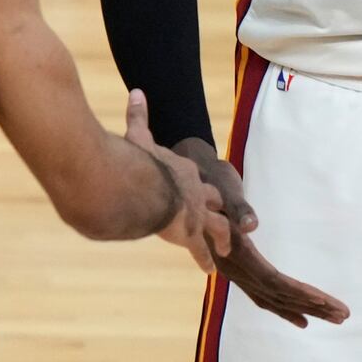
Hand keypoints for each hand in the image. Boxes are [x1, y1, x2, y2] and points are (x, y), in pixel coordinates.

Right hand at [126, 92, 231, 270]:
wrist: (144, 187)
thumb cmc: (138, 162)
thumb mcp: (139, 137)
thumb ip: (139, 116)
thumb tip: (136, 92)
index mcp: (184, 169)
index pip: (194, 177)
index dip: (197, 185)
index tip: (200, 191)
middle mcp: (197, 190)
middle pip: (214, 199)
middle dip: (218, 208)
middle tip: (225, 218)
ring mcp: (196, 212)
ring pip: (217, 226)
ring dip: (221, 237)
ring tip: (225, 248)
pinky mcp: (190, 233)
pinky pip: (201, 249)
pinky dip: (206, 258)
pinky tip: (210, 270)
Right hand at [173, 139, 351, 328]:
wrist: (187, 184)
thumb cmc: (210, 182)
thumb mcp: (223, 189)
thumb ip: (238, 209)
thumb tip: (251, 226)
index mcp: (235, 252)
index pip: (272, 280)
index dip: (298, 292)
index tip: (325, 300)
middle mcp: (235, 269)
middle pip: (278, 295)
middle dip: (312, 306)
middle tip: (343, 314)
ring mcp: (235, 272)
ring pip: (273, 299)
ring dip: (304, 309)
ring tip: (334, 318)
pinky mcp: (239, 269)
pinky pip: (264, 295)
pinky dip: (285, 307)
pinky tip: (302, 318)